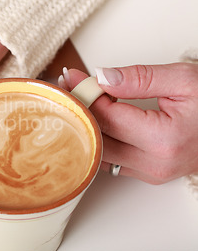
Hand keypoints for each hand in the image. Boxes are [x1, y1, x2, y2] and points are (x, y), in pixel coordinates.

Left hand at [61, 63, 197, 183]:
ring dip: (85, 125)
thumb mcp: (183, 80)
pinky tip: (93, 118)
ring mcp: (151, 173)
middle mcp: (154, 163)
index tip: (70, 76)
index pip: (105, 116)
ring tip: (77, 99)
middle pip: (96, 136)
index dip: (83, 94)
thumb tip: (101, 76)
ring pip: (99, 151)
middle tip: (67, 87)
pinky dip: (98, 138)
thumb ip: (139, 78)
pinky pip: (111, 159)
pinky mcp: (148, 174)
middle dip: (78, 109)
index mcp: (162, 139)